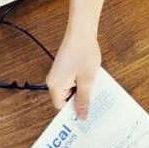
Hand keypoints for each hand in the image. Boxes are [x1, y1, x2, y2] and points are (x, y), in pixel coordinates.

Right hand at [47, 0, 109, 120]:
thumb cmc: (83, 53)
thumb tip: (81, 116)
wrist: (82, 31)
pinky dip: (81, 82)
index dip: (73, 112)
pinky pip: (71, 81)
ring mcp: (58, 73)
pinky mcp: (64, 67)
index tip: (86, 115)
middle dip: (79, 101)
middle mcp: (53, 81)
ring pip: (70, 90)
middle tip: (94, 104)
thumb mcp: (87, 81)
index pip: (61, 107)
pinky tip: (92, 80)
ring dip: (82, 91)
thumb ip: (83, 100)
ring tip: (94, 90)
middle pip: (65, 99)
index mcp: (55, 86)